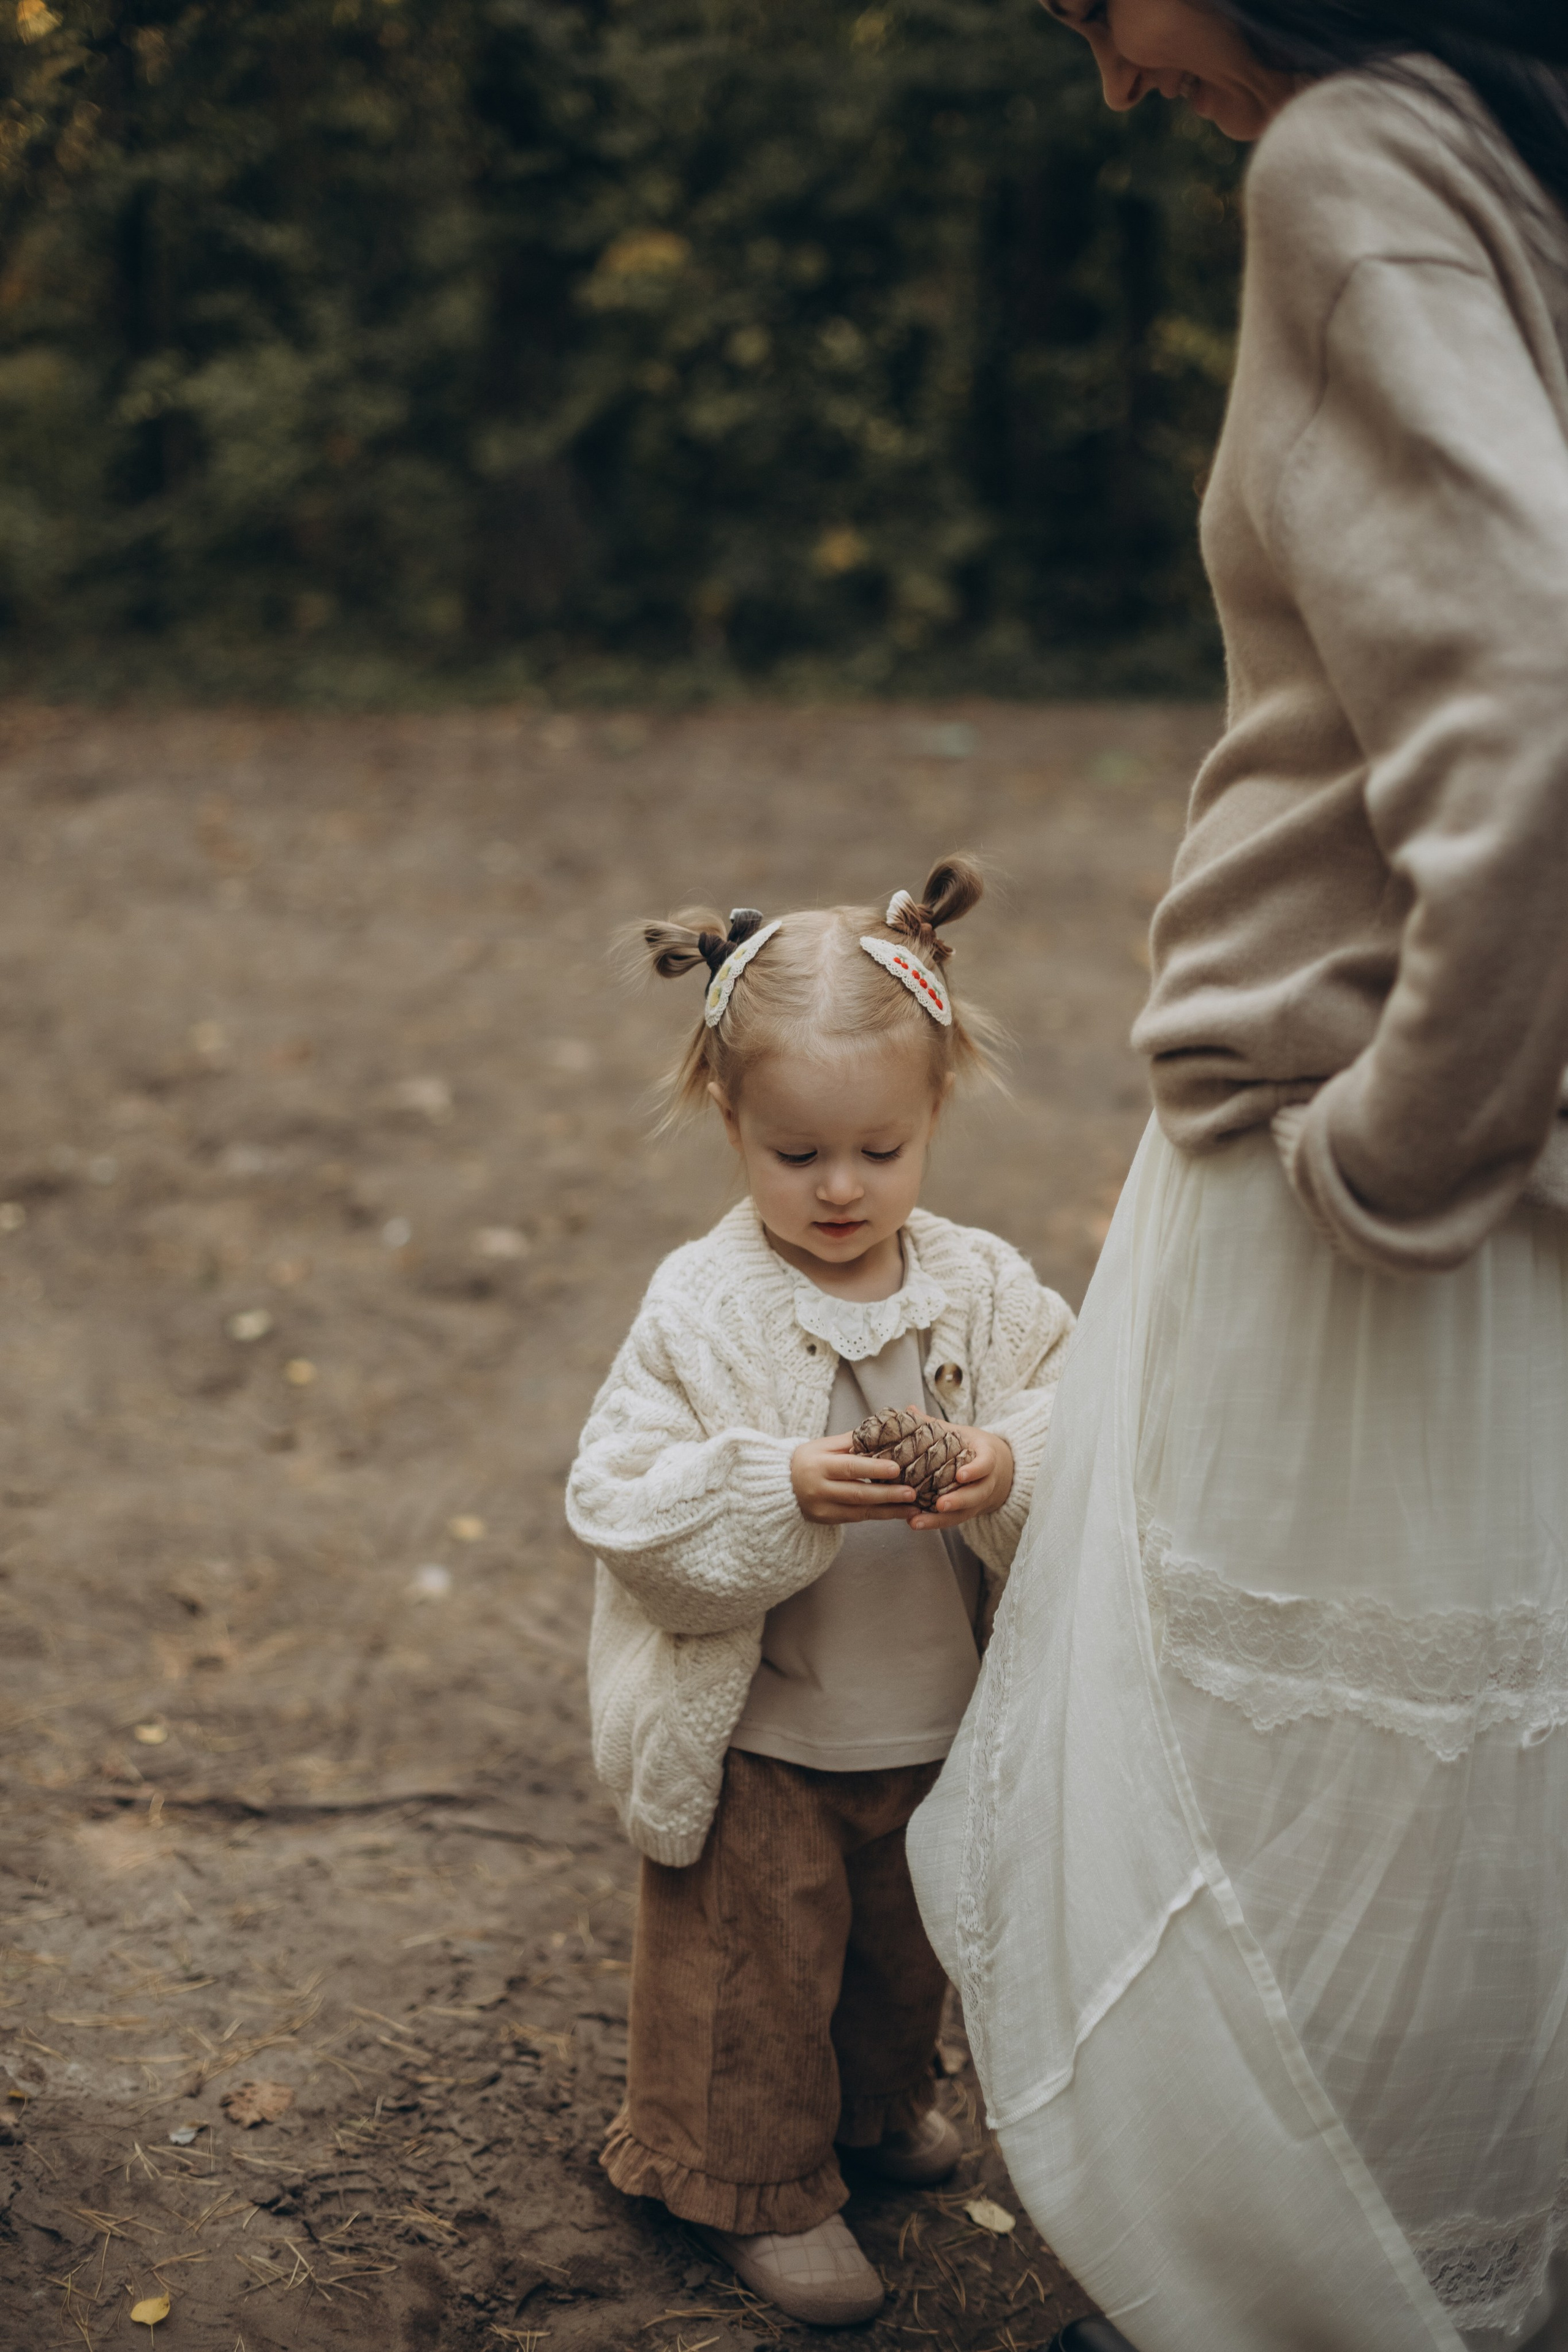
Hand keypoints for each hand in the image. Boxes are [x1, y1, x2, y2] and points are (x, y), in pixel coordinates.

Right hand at [791, 1432, 916, 1523]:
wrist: (781, 1484)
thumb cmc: (809, 1459)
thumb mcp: (824, 1445)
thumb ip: (852, 1441)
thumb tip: (883, 1432)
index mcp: (819, 1465)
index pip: (850, 1467)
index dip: (874, 1469)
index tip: (897, 1469)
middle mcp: (819, 1489)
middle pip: (857, 1493)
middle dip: (887, 1495)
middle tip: (912, 1492)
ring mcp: (822, 1508)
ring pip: (860, 1512)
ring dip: (889, 1511)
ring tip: (913, 1509)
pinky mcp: (827, 1520)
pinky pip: (857, 1519)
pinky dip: (879, 1516)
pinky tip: (898, 1513)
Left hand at [908, 1424, 1013, 1531]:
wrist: (1001, 1469)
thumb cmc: (972, 1447)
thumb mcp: (959, 1433)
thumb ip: (935, 1425)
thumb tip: (908, 1409)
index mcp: (987, 1457)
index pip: (986, 1464)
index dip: (975, 1470)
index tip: (961, 1475)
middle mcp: (987, 1482)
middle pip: (977, 1494)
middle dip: (959, 1501)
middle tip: (940, 1505)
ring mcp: (979, 1500)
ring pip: (964, 1513)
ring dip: (940, 1520)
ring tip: (916, 1522)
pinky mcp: (969, 1512)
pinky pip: (954, 1520)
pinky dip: (935, 1523)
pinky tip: (914, 1523)